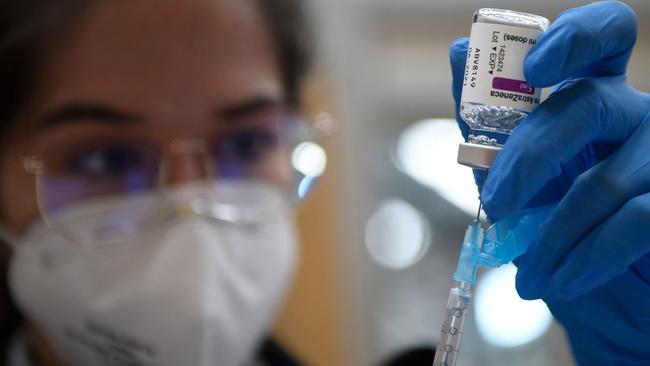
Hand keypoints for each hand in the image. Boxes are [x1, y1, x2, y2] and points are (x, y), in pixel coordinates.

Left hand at [450, 1, 649, 364]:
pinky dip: (586, 257)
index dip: (575, 36)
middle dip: (529, 159)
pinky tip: (563, 279)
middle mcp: (635, 115)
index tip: (532, 67)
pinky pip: (635, 220)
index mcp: (592, 97)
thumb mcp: (508, 176)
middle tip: (496, 205)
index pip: (603, 36)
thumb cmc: (549, 228)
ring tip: (528, 276)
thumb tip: (461, 51)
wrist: (593, 294)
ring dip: (552, 236)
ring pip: (606, 179)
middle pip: (588, 104)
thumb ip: (486, 121)